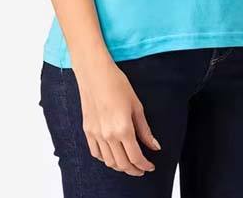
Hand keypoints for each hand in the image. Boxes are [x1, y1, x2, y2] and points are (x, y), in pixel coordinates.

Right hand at [74, 58, 160, 175]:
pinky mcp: (87, 130)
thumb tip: (154, 145)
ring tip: (128, 163)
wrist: (95, 73)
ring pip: (109, 161)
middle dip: (134, 170)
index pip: (135, 157)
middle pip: (122, 164)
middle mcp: (108, 135)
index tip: (150, 167)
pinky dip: (105, 158)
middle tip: (141, 169)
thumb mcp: (136, 106)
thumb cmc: (117, 84)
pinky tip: (112, 155)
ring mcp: (96, 134)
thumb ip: (144, 129)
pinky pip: (96, 153)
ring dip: (120, 166)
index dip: (144, 165)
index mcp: (123, 128)